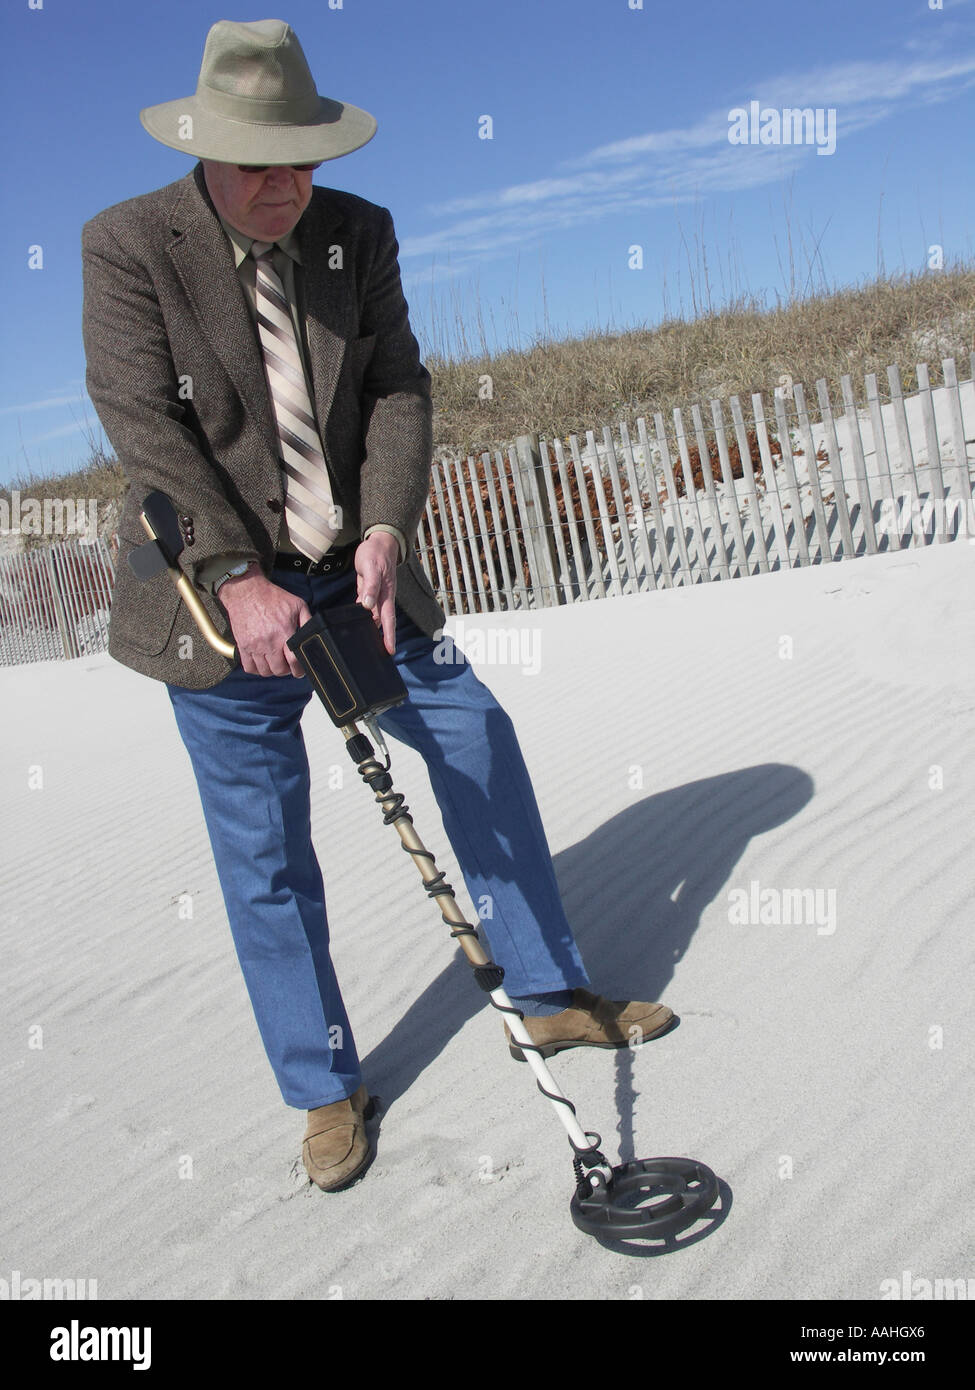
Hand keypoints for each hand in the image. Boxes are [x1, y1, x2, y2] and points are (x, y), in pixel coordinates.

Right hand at [218, 566, 311, 676]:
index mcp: (284, 632)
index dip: (299, 670)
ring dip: (272, 670)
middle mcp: (268, 642)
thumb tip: (315, 636)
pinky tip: (262, 661)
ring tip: (275, 661)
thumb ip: (307, 622)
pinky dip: (257, 669)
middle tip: (287, 663)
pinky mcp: (242, 646)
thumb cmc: (272, 597)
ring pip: (265, 671)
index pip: (294, 661)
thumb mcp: (297, 605)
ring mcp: (254, 645)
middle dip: (286, 669)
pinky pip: (249, 668)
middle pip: (279, 670)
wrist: (246, 591)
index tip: (300, 669)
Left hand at [355, 532, 399, 655]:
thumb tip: (368, 606)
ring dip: (371, 628)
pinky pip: (367, 607)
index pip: (388, 619)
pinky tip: (355, 622)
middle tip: (379, 654)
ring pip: (375, 616)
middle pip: (383, 621)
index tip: (389, 650)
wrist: (379, 541)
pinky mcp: (369, 590)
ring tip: (366, 642)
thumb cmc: (376, 553)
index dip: (389, 635)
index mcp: (386, 594)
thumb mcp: (371, 568)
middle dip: (383, 638)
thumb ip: (370, 587)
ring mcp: (377, 594)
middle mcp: (383, 597)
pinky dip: (363, 616)